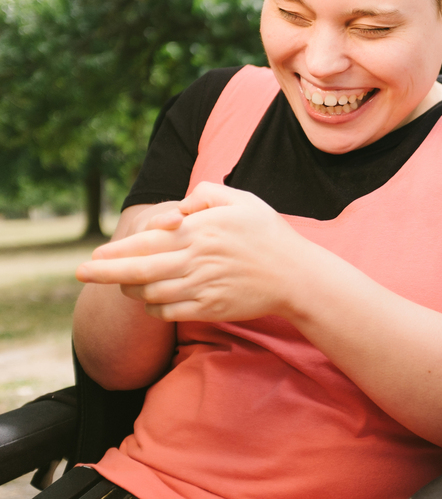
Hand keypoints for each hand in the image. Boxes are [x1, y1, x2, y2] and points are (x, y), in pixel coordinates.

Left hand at [77, 182, 304, 322]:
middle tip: (80, 273)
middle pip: (138, 270)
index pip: (147, 242)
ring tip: (122, 283)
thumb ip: (204, 194)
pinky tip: (151, 300)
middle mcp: (196, 259)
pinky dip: (153, 308)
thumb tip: (174, 209)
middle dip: (103, 273)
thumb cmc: (268, 234)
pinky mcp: (209, 309)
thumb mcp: (242, 200)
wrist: (297, 276)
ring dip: (130, 290)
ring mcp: (202, 287)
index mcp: (200, 231)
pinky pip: (168, 312)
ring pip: (150, 293)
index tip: (94, 255)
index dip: (115, 251)